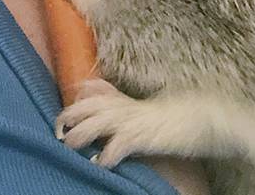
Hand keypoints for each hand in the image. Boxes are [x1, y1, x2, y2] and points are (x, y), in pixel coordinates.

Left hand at [56, 80, 208, 193]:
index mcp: (122, 100)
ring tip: (69, 146)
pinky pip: (121, 144)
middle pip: (89, 105)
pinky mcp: (143, 136)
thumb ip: (118, 104)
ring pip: (99, 122)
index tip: (62, 117)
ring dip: (82, 133)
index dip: (74, 100)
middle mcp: (124, 107)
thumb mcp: (138, 109)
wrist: (197, 118)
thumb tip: (94, 99)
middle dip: (70, 116)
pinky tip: (99, 164)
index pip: (93, 91)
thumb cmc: (167, 118)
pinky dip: (108, 154)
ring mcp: (132, 120)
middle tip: (57, 132)